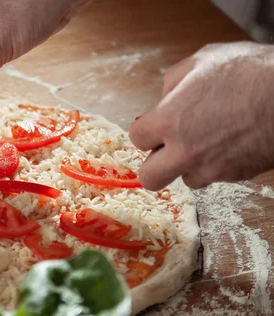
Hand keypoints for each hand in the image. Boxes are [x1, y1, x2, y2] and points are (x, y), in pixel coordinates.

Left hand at [130, 42, 273, 189]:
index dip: (148, 131)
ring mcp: (209, 167)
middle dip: (156, 165)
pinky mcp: (233, 177)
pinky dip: (217, 165)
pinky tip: (230, 143)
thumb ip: (174, 81)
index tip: (157, 128)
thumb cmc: (253, 72)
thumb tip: (165, 97)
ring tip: (210, 141)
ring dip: (191, 165)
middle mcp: (184, 150)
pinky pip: (214, 178)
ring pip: (185, 179)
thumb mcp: (204, 60)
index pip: (137, 139)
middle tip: (168, 151)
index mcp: (168, 120)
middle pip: (150, 177)